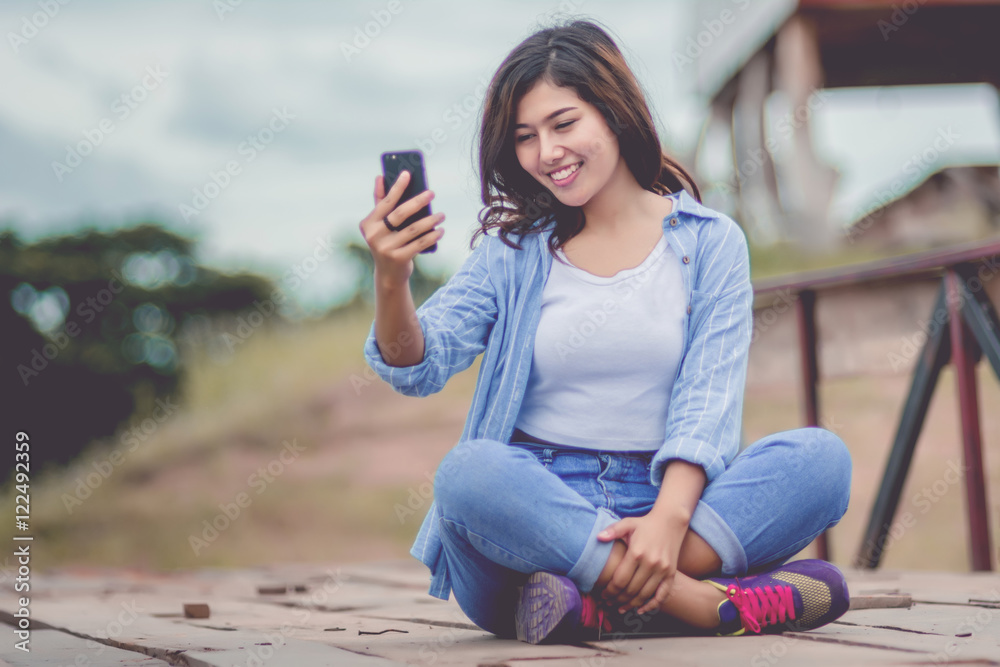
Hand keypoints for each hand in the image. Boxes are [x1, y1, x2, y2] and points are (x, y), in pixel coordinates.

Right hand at [358, 171, 444, 288]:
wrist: (388, 274)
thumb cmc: (386, 242)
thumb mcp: (380, 225)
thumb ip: (380, 202)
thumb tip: (379, 177)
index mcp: (368, 223)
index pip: (386, 202)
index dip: (397, 187)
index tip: (408, 173)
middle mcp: (374, 236)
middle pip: (400, 214)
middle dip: (418, 201)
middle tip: (432, 193)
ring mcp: (386, 248)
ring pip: (414, 229)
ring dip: (431, 220)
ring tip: (442, 215)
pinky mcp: (399, 258)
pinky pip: (420, 243)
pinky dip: (432, 236)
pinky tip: (440, 230)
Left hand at [596, 514, 683, 615]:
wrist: (671, 521)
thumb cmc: (645, 523)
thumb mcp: (628, 523)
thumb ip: (612, 531)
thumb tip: (597, 538)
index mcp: (637, 553)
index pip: (620, 580)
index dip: (610, 591)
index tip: (603, 595)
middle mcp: (651, 563)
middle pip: (631, 590)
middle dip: (617, 600)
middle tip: (608, 603)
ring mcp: (663, 570)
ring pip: (645, 595)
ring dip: (631, 605)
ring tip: (620, 608)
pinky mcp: (671, 573)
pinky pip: (662, 595)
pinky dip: (652, 605)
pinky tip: (641, 610)